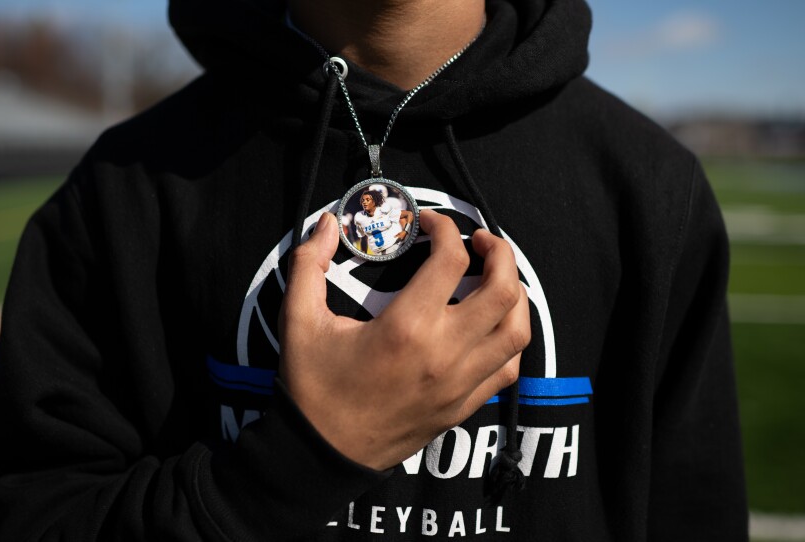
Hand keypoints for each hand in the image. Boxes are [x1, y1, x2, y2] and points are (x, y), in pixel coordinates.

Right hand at [279, 210, 529, 470]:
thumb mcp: (298, 320)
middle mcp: (444, 353)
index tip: (430, 223)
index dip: (446, 227)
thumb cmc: (312, 388)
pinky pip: (508, 368)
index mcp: (406, 327)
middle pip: (503, 290)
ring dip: (514, 295)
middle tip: (481, 242)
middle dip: (500, 253)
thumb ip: (308, 264)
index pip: (452, 260)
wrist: (322, 454)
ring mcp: (459, 383)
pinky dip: (509, 339)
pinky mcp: (463, 406)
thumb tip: (329, 223)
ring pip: (517, 331)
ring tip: (495, 278)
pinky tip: (489, 326)